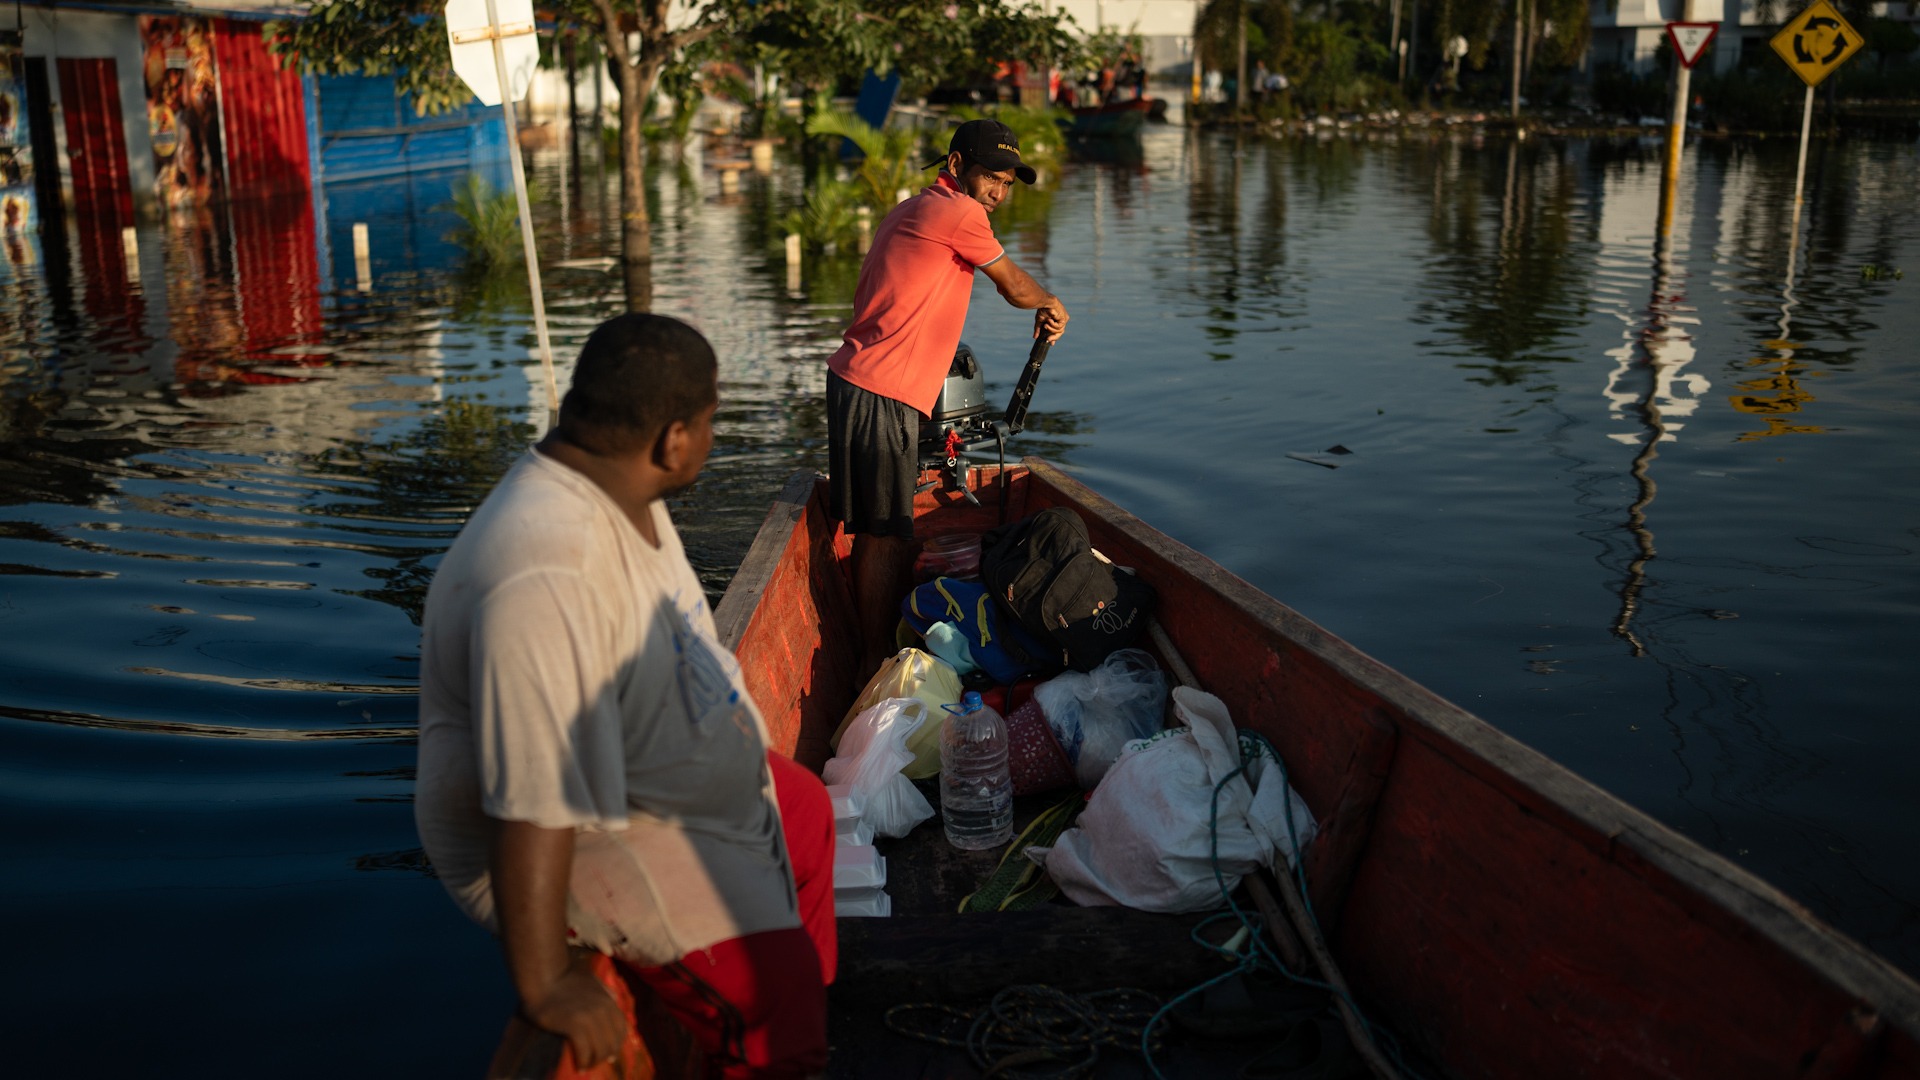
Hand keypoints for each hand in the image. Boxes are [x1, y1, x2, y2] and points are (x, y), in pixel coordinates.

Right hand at [522, 955, 628, 1069]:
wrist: (544, 977)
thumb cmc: (564, 978)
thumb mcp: (590, 980)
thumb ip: (603, 989)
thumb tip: (613, 996)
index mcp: (608, 1001)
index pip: (621, 1029)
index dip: (616, 1044)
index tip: (609, 1054)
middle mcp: (603, 1010)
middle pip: (612, 1043)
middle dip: (605, 1056)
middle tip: (594, 1064)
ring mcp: (590, 1018)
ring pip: (600, 1050)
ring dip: (594, 1062)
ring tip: (585, 1067)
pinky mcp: (574, 1025)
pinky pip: (585, 1051)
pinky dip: (583, 1062)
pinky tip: (579, 1067)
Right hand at [1034, 296, 1069, 342]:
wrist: (1045, 302)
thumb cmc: (1043, 309)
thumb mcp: (1039, 321)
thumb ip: (1038, 329)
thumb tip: (1034, 337)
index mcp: (1057, 320)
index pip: (1057, 331)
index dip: (1054, 337)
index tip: (1051, 343)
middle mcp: (1061, 320)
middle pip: (1060, 333)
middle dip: (1054, 338)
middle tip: (1047, 340)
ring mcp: (1064, 319)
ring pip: (1059, 331)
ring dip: (1051, 329)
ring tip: (1045, 325)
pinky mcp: (1064, 319)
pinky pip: (1059, 327)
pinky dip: (1053, 325)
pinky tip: (1049, 320)